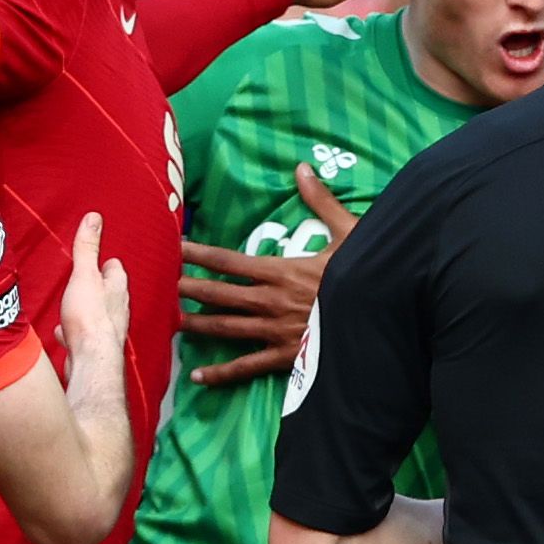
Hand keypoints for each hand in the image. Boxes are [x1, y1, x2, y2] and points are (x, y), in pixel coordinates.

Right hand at [56, 213, 126, 380]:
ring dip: (87, 309)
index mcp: (117, 287)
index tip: (100, 258)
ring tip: (75, 304)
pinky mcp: (94, 347)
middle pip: (109, 292)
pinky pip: (83, 334)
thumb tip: (94, 218)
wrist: (90, 360)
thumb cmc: (89, 317)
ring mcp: (107, 329)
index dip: (107, 263)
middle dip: (98, 286)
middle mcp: (118, 308)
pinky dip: (74, 331)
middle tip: (87, 279)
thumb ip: (87, 248)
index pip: (116, 268)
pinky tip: (64, 332)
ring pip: (97, 314)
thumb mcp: (84, 274)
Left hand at [179, 165, 354, 383]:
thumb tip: (302, 167)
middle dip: (190, 289)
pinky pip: (247, 367)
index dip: (200, 254)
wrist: (381, 320)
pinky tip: (199, 376)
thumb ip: (321, 201)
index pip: (229, 260)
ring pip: (226, 328)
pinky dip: (222, 373)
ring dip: (197, 324)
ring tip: (173, 321)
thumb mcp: (349, 233)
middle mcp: (271, 301)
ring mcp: (275, 331)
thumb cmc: (369, 277)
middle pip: (220, 294)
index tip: (176, 248)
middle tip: (163, 286)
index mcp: (282, 271)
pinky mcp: (285, 358)